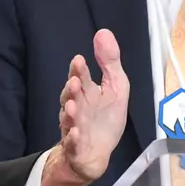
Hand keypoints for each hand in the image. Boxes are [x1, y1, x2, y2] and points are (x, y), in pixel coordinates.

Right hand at [42, 29, 129, 185]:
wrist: (96, 153)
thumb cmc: (105, 117)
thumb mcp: (116, 86)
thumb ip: (109, 61)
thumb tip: (103, 32)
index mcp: (86, 92)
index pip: (80, 78)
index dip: (79, 70)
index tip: (79, 60)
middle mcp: (77, 107)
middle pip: (71, 97)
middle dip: (71, 90)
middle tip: (74, 83)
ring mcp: (74, 127)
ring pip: (68, 119)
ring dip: (70, 113)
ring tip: (73, 107)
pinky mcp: (75, 147)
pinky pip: (72, 143)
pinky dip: (72, 139)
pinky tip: (75, 133)